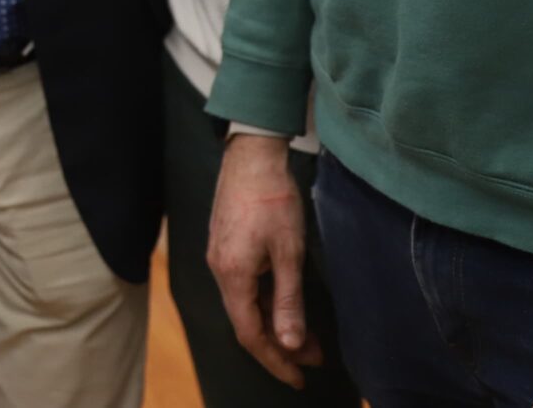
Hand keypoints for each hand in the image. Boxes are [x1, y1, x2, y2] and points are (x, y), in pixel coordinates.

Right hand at [207, 133, 324, 385]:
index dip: (275, 360)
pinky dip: (264, 303)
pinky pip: (242, 287)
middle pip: (246, 322)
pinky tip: (284, 302)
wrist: (251, 154)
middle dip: (279, 346)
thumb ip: (288, 301)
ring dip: (273, 324)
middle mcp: (219, 270)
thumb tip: (291, 344)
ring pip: (244, 304)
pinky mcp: (226, 244)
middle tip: (312, 360)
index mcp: (232, 275)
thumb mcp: (289, 252)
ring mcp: (220, 256)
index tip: (299, 378)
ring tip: (306, 337)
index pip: (251, 334)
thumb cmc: (273, 198)